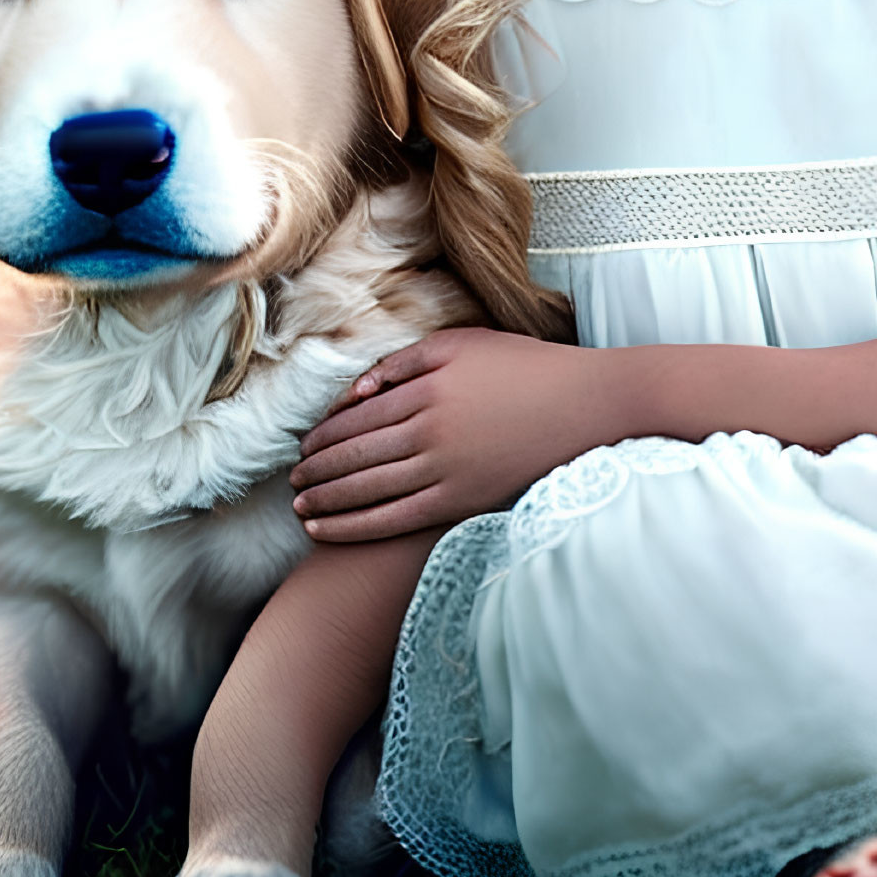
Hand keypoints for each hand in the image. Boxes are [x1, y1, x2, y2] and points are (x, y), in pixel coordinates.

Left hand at [290, 328, 606, 541]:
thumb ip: (405, 362)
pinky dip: (353, 526)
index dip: (323, 435)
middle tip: (291, 480)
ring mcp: (445, 470)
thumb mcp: (464, 345)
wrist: (585, 407)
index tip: (302, 446)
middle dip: (316, 470)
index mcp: (426, 388)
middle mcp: (429, 430)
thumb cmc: (525, 367)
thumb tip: (355, 391)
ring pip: (366, 490)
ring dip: (326, 499)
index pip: (356, 416)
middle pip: (354, 455)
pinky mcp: (461, 501)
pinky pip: (393, 519)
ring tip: (300, 506)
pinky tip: (326, 531)